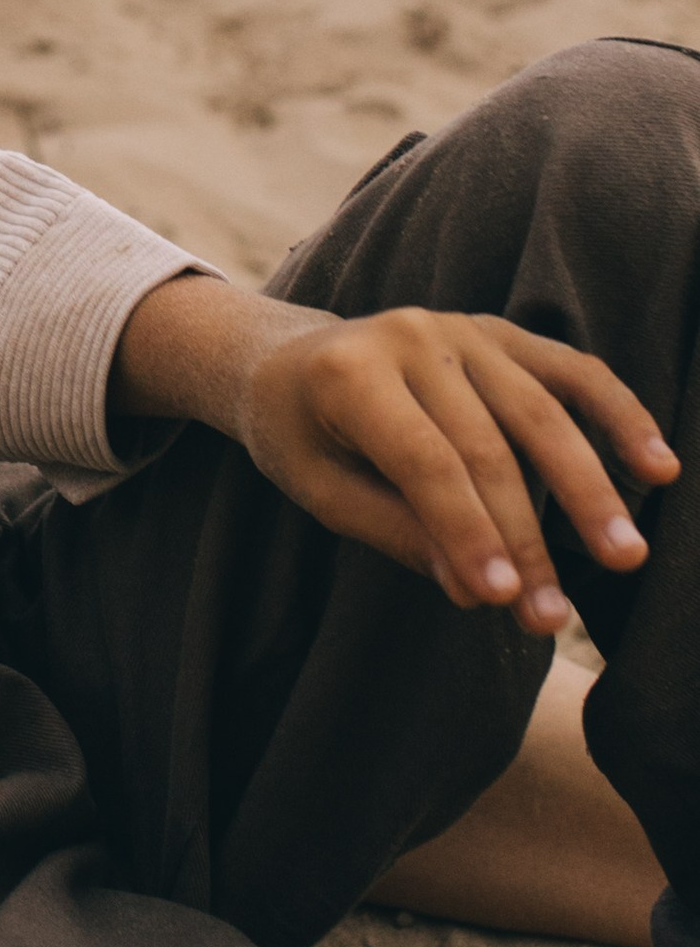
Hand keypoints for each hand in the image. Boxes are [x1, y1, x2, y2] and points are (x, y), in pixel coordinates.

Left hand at [114, 274, 678, 631]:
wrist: (288, 358)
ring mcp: (463, 328)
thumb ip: (394, 531)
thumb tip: (479, 590)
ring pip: (540, 412)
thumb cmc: (301, 435)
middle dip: (525, 539)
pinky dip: (619, 414)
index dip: (467, 532)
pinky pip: (571, 371)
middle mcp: (410, 337)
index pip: (425, 462)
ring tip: (625, 555)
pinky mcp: (502, 333)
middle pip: (487, 447)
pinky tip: (658, 466)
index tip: (501, 602)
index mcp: (350, 373)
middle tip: (554, 618)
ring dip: (589, 489)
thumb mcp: (320, 490)